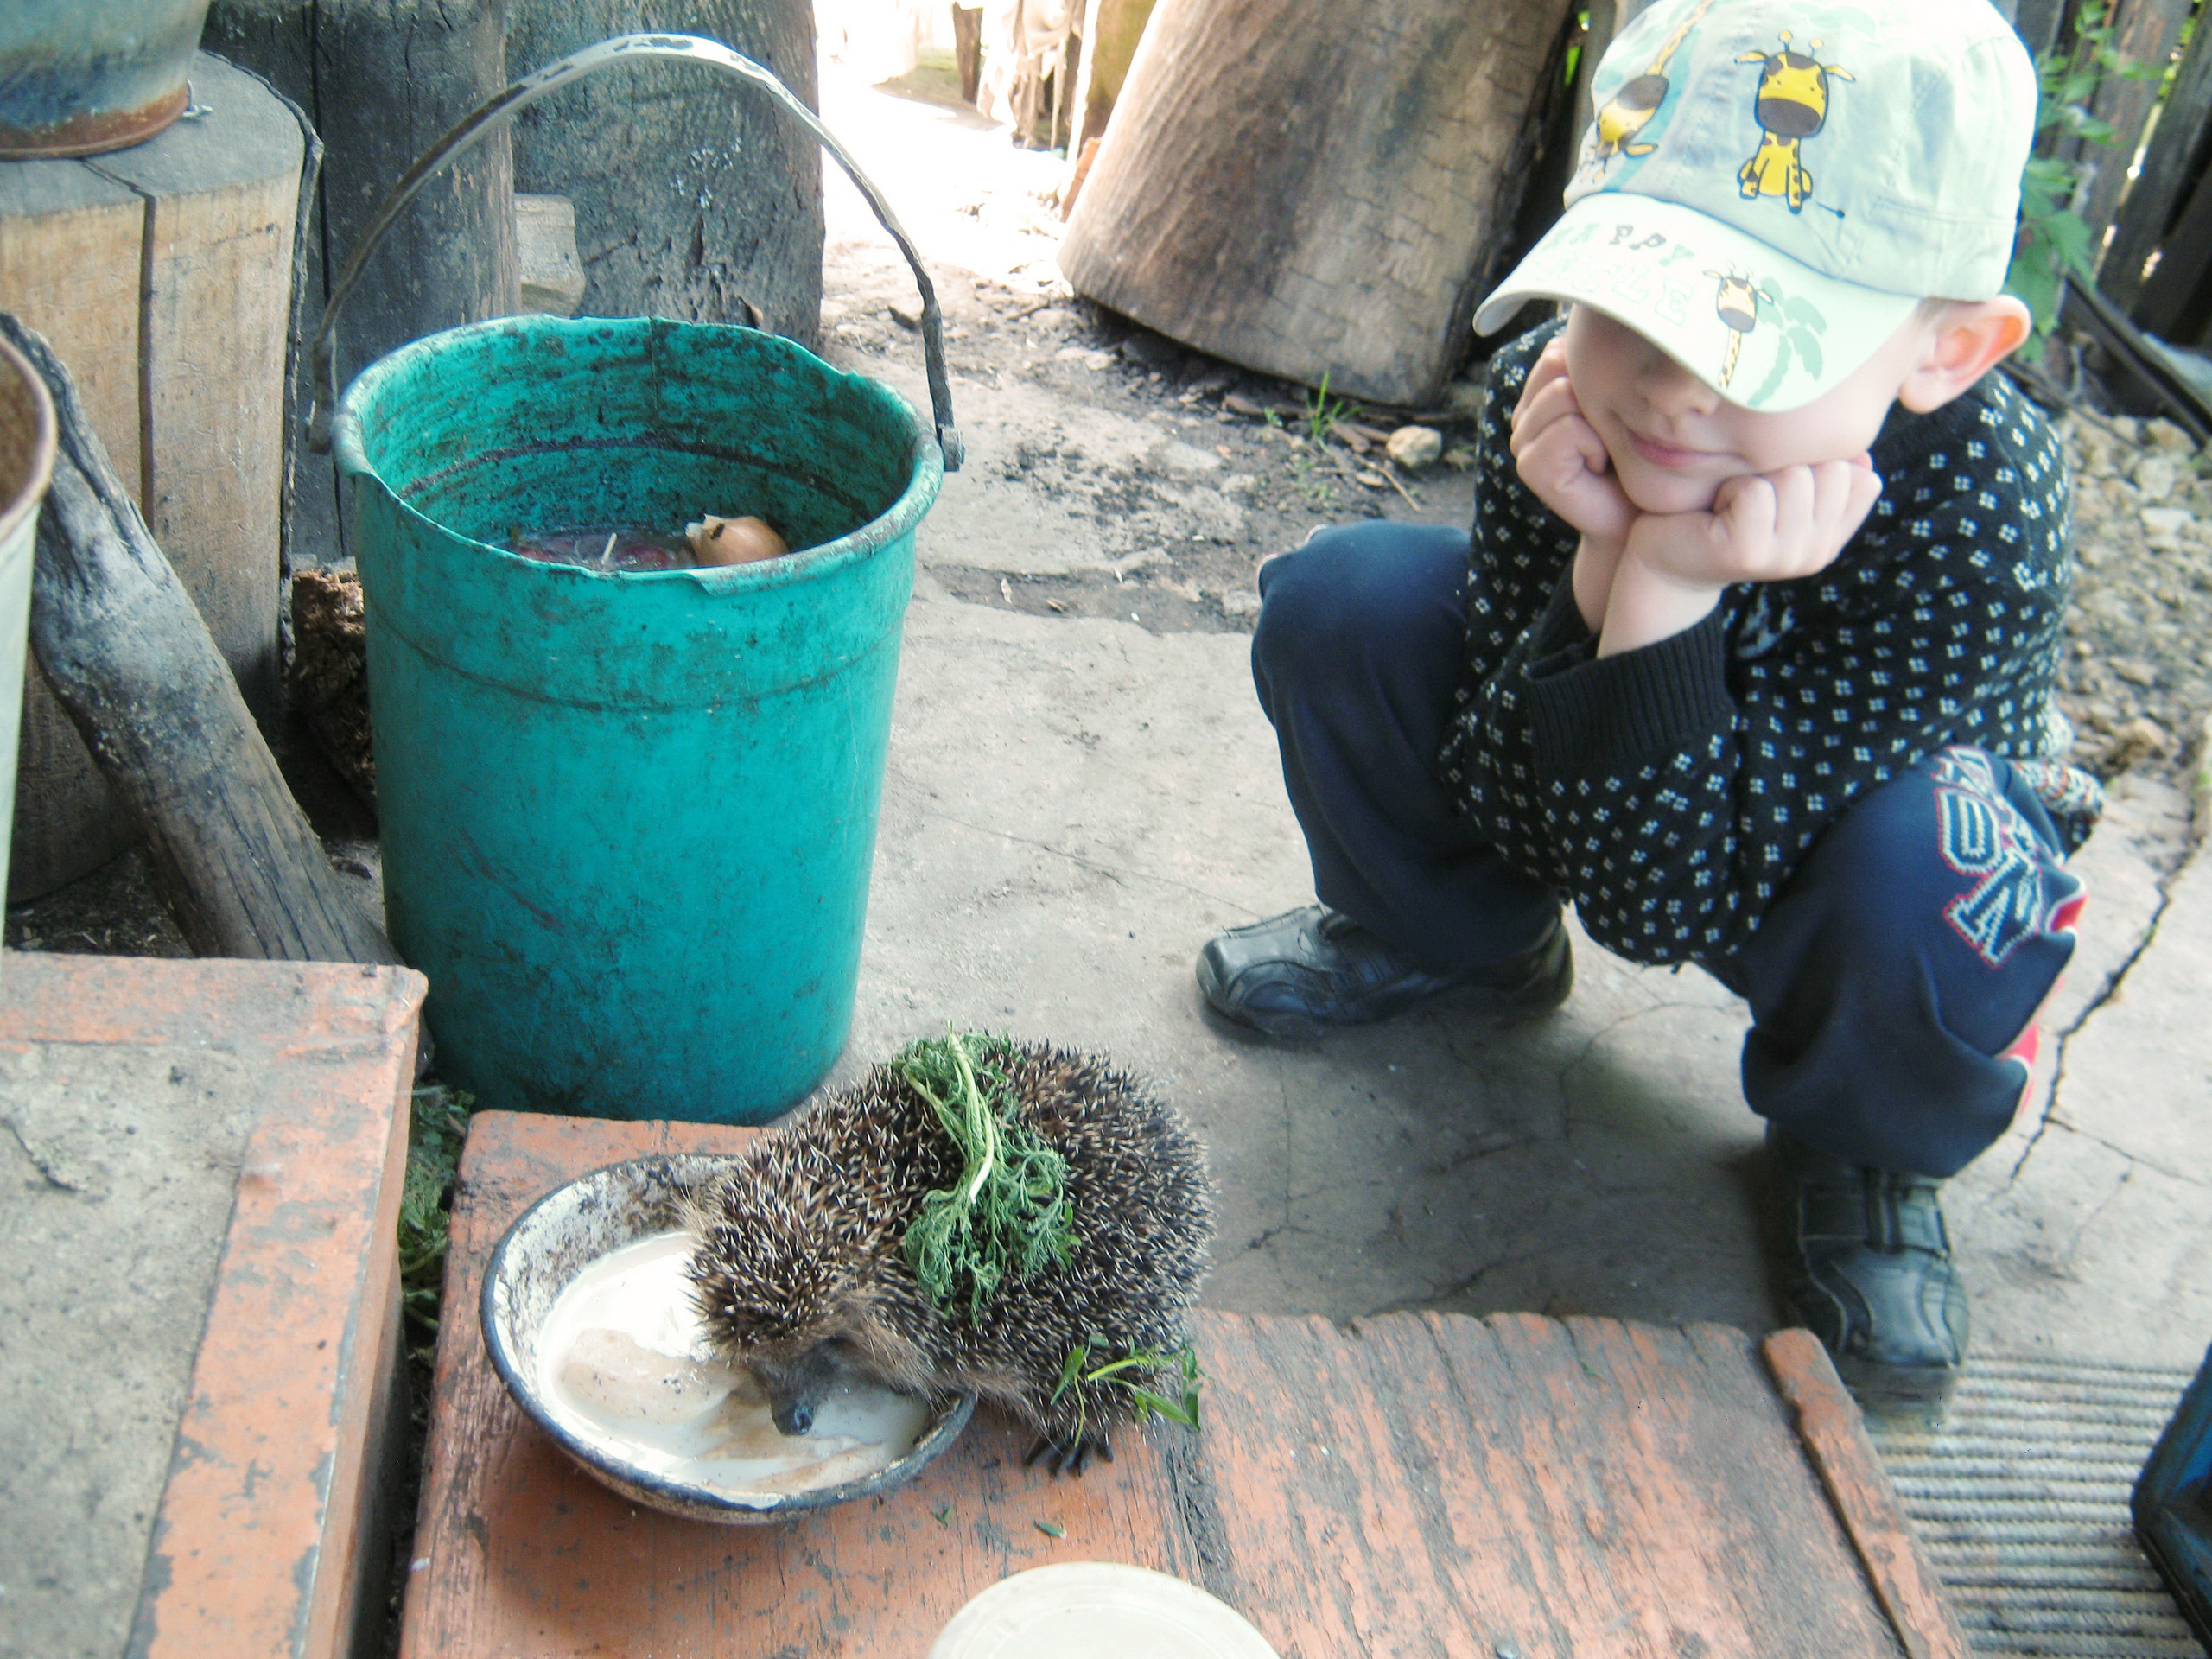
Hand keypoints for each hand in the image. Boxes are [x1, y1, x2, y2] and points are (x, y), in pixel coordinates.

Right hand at [1509, 338, 1634, 548]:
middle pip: (1556, 363)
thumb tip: (1599, 323)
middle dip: (1595, 392)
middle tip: (1609, 431)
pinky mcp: (1530, 467)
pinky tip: (1597, 466)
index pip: (1558, 347)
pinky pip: (1568, 428)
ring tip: (1604, 449)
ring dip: (1597, 421)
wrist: (1636, 516)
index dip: (1595, 371)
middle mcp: (1525, 412)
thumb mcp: (1620, 398)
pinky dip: (1593, 445)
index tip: (1611, 408)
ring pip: (1561, 392)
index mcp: (1541, 390)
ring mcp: (1522, 440)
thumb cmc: (1636, 455)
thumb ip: (1600, 363)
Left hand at [1600, 455, 1880, 655]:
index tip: (1779, 489)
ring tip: (1731, 505)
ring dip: (1755, 479)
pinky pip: (1756, 490)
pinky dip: (1731, 489)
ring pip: (1795, 477)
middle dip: (1784, 469)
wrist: (1664, 564)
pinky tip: (1716, 513)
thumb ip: (1824, 479)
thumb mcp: (1780, 495)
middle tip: (1749, 498)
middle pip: (1831, 470)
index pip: (1862, 479)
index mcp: (1831, 539)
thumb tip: (1864, 460)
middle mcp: (1817, 554)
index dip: (1816, 466)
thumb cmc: (1720, 516)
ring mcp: (1787, 558)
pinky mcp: (1751, 553)